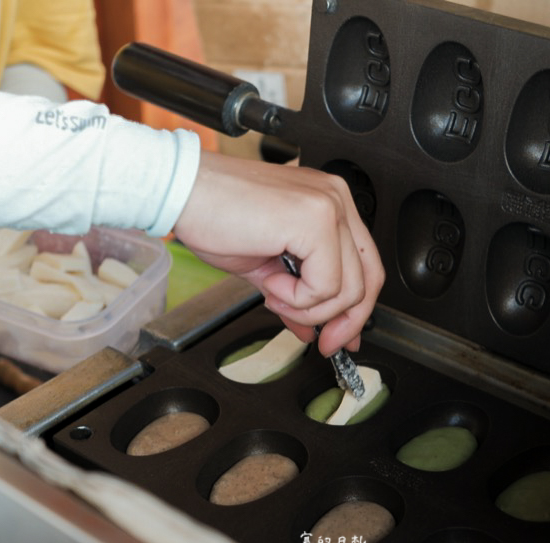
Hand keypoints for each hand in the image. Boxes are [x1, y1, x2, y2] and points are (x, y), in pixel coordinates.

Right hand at [172, 151, 383, 355]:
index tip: (341, 335)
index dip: (356, 308)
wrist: (181, 192)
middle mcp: (335, 199)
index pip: (365, 264)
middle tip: (323, 342)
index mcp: (328, 204)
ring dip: (308, 309)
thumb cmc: (214, 215)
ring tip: (274, 295)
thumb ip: (297, 295)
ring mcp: (329, 206)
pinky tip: (271, 285)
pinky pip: (325, 285)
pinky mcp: (315, 220)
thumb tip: (313, 327)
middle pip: (368, 278)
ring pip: (348, 288)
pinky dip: (297, 298)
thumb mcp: (266, 266)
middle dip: (346, 321)